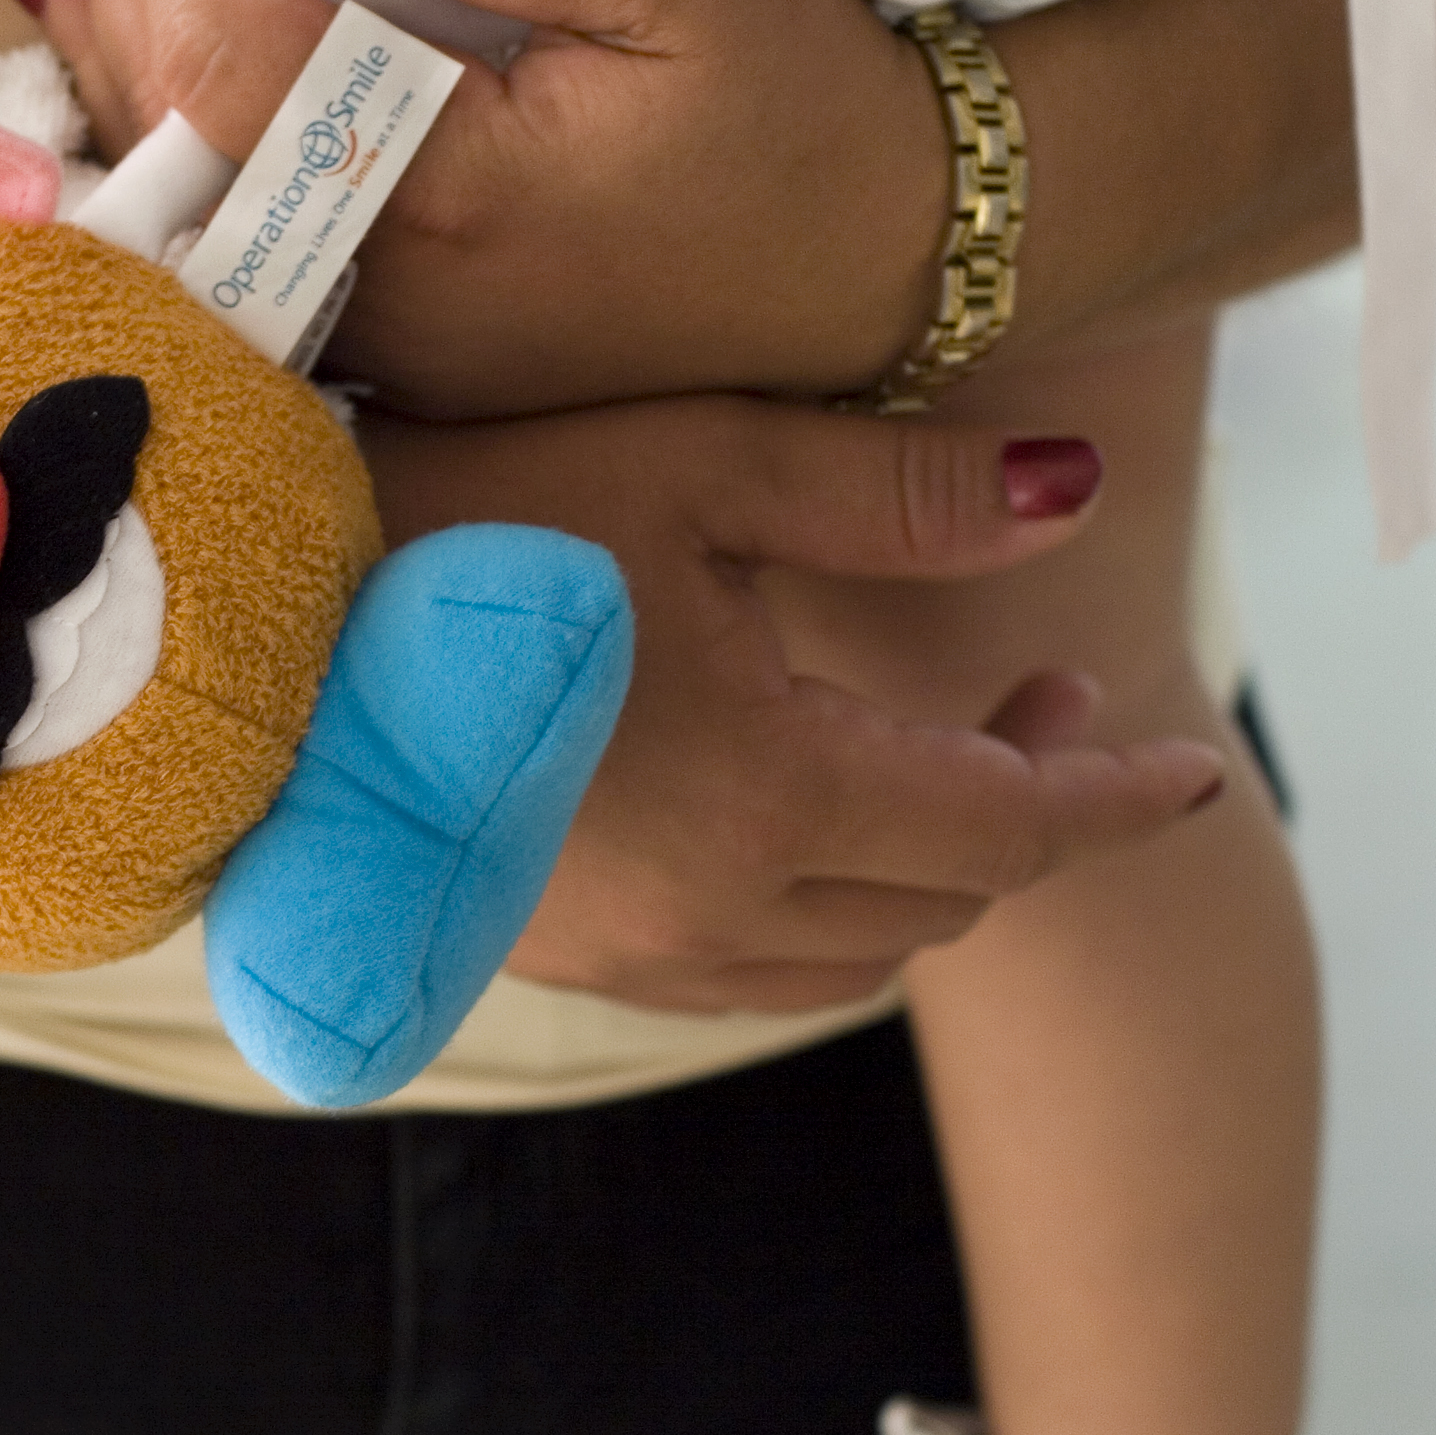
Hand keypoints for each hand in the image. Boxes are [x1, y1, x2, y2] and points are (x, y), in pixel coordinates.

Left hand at [0, 0, 947, 413]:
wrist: (886, 266)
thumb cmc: (800, 112)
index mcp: (437, 200)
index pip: (230, 60)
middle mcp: (378, 293)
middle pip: (184, 126)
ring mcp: (378, 333)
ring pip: (198, 187)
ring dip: (120, 42)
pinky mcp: (395, 339)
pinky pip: (244, 226)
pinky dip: (172, 124)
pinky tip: (115, 58)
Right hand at [362, 397, 1226, 1012]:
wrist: (243, 639)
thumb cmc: (465, 521)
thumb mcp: (697, 465)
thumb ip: (901, 495)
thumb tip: (1077, 500)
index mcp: (779, 788)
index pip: (1018, 827)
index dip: (1122, 796)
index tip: (1193, 764)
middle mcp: (719, 904)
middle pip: (946, 903)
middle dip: (1027, 813)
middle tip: (1038, 693)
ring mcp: (628, 950)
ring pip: (844, 958)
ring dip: (920, 873)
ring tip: (919, 753)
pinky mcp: (554, 953)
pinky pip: (738, 968)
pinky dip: (810, 907)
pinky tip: (777, 813)